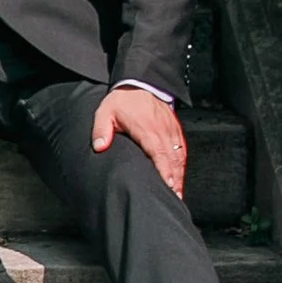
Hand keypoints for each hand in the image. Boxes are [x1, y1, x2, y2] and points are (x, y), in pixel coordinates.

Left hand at [92, 83, 187, 199]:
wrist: (140, 84)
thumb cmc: (122, 101)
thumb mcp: (105, 112)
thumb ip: (101, 130)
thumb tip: (100, 146)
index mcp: (146, 128)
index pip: (158, 151)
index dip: (164, 169)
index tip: (167, 184)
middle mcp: (162, 130)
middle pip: (172, 158)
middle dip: (174, 180)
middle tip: (175, 198)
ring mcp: (171, 131)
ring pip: (179, 156)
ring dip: (179, 176)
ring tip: (178, 195)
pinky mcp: (175, 131)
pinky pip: (181, 150)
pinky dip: (181, 166)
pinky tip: (179, 179)